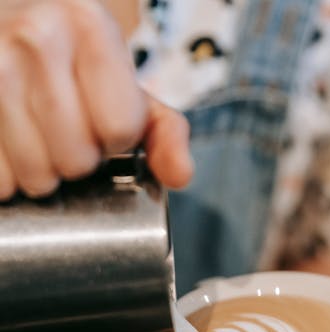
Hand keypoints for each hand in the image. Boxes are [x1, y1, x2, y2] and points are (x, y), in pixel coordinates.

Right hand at [0, 0, 192, 199]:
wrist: (12, 19)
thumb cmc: (73, 60)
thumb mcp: (126, 84)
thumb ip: (164, 132)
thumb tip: (180, 175)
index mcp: (88, 24)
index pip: (120, 127)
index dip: (116, 139)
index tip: (104, 124)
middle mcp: (35, 36)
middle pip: (77, 159)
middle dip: (78, 160)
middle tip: (68, 134)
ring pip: (36, 175)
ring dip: (43, 174)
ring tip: (40, 140)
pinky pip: (0, 181)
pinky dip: (9, 178)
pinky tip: (13, 145)